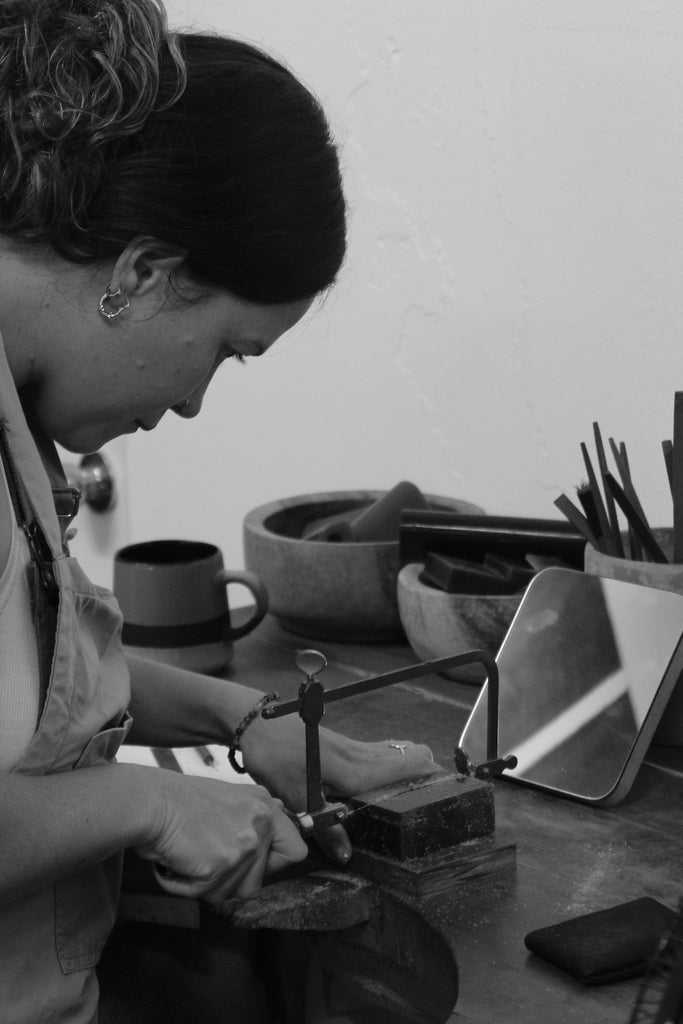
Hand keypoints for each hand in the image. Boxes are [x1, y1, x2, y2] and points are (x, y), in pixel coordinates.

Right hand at [134, 772, 306, 902]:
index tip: (253, 864)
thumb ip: (257, 812)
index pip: (296, 852)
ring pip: (233, 893)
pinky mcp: (221, 866)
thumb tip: (282, 814)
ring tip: (189, 855)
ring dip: (207, 884)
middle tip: (206, 856)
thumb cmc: (180, 800)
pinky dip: (185, 885)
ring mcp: (244, 846)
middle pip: (259, 882)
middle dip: (230, 878)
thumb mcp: (230, 795)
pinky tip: (176, 861)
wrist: (150, 801)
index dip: (275, 865)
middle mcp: (261, 825)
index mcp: (264, 807)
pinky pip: (205, 894)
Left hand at [240, 716, 435, 865]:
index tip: (450, 785)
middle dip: (426, 771)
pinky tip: (389, 770)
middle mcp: (358, 755)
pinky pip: (377, 752)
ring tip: (425, 781)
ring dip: (409, 765)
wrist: (254, 721)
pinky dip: (391, 760)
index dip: (429, 774)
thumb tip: (347, 856)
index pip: (404, 768)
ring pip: (393, 753)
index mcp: (353, 769)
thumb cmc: (273, 755)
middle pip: (407, 757)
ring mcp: (350, 746)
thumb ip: (324, 826)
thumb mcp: (294, 795)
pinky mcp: (341, 744)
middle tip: (442, 791)